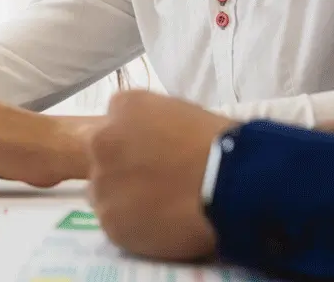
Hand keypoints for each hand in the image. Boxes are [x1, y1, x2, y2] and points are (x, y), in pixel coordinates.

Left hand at [87, 90, 234, 261]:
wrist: (231, 184)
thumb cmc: (223, 145)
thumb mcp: (185, 113)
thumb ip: (155, 124)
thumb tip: (153, 142)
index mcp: (124, 106)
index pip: (114, 123)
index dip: (135, 143)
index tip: (156, 155)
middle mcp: (102, 140)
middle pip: (103, 158)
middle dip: (124, 169)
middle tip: (157, 184)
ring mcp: (102, 181)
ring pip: (104, 193)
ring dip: (124, 200)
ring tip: (161, 208)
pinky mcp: (109, 220)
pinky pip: (115, 224)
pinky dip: (134, 228)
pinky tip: (162, 226)